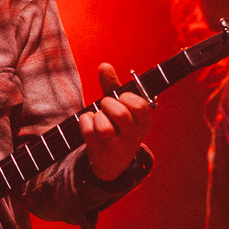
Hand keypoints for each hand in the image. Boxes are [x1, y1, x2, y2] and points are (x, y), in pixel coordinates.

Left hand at [78, 62, 151, 180]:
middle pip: (120, 114)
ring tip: (99, 118)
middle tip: (105, 106)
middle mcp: (134, 135)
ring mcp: (117, 145)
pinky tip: (89, 124)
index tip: (121, 99)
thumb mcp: (121, 107)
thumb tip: (104, 65)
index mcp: (144, 122)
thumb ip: (113, 86)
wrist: (114, 162)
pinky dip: (84, 121)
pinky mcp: (100, 150)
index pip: (139, 105)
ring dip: (97, 116)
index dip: (125, 98)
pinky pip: (88, 130)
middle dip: (108, 104)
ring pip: (104, 127)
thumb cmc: (118, 127)